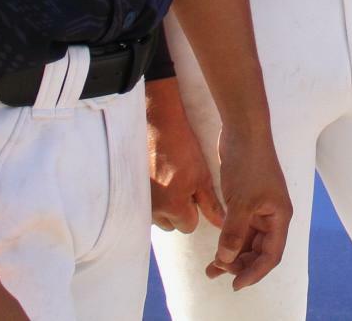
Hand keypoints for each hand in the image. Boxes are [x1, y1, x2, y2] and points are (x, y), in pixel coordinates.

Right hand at [145, 77, 221, 233]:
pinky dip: (151, 198)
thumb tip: (222, 223)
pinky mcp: (129, 193)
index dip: (194, 209)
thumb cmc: (182, 148)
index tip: (192, 190)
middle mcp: (153, 209)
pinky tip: (156, 180)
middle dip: (177, 210)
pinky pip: (144, 207)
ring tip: (167, 181)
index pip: (189, 225)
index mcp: (173, 206)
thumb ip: (211, 203)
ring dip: (163, 206)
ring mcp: (139, 202)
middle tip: (180, 185)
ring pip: (157, 217)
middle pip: (171, 224)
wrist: (157, 126)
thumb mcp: (202, 175)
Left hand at [203, 122, 290, 289]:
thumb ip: (233, 234)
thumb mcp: (240, 203)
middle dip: (240, 265)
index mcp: (279, 217)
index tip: (234, 285)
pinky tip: (215, 248)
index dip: (254, 273)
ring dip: (232, 255)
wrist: (243, 130)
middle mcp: (272, 215)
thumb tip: (224, 262)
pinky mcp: (247, 200)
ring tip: (211, 268)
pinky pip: (240, 228)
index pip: (271, 255)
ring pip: (248, 241)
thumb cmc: (249, 164)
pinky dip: (228, 240)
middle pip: (259, 251)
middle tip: (216, 273)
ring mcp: (260, 207)